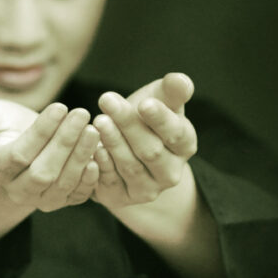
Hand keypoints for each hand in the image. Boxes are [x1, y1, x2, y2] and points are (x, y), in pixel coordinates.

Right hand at [0, 99, 99, 211]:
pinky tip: (100, 154)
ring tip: (93, 129)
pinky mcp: (63, 201)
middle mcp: (17, 190)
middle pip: (43, 172)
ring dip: (81, 156)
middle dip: (64, 143)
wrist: (20, 145)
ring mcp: (40, 200)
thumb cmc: (4, 125)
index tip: (60, 107)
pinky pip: (78, 196)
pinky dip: (91, 178)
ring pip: (62, 184)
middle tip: (81, 114)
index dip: (41, 132)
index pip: (20, 154)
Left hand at [91, 73, 197, 209]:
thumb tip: (180, 80)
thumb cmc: (142, 117)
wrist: (120, 146)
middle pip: (151, 150)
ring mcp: (148, 189)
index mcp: (185, 145)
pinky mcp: (122, 198)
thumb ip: (170, 91)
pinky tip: (92, 148)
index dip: (160, 119)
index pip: (176, 133)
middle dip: (128, 125)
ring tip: (99, 121)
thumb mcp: (157, 100)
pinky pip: (112, 183)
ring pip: (130, 166)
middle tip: (107, 101)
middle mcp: (171, 172)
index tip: (144, 103)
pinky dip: (102, 165)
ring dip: (113, 143)